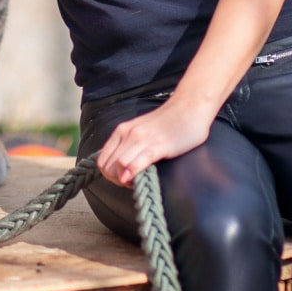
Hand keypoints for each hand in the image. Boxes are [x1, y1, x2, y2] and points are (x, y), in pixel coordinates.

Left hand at [96, 99, 213, 187]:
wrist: (189, 107)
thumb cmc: (168, 123)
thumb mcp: (141, 131)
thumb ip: (130, 144)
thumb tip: (121, 166)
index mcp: (122, 131)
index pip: (102, 160)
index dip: (109, 175)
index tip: (123, 179)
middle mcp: (128, 133)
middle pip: (108, 166)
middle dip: (115, 180)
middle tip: (130, 184)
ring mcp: (142, 139)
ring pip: (119, 165)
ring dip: (124, 181)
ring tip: (137, 182)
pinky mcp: (158, 145)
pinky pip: (138, 162)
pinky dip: (132, 173)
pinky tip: (136, 181)